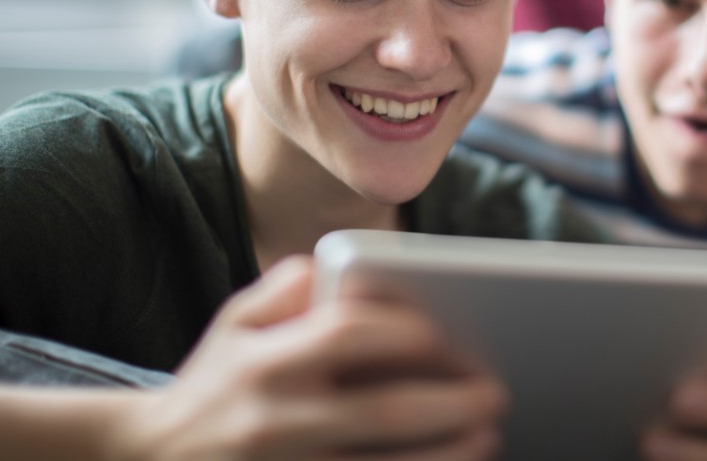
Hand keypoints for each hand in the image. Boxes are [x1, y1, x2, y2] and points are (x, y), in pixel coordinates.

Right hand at [113, 256, 505, 459]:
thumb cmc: (212, 384)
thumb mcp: (234, 320)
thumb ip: (290, 283)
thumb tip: (350, 264)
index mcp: (265, 361)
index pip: (350, 333)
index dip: (409, 330)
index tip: (454, 332)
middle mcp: (273, 420)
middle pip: (382, 413)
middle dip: (450, 404)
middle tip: (495, 394)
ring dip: (443, 458)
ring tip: (485, 440)